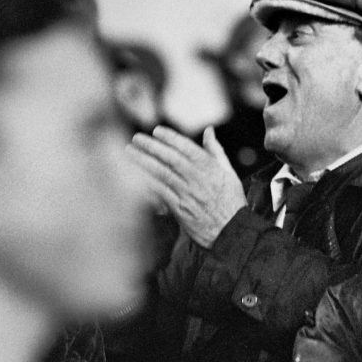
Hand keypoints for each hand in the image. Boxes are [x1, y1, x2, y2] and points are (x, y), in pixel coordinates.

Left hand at [126, 125, 245, 248]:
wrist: (231, 231)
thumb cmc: (231, 201)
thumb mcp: (229, 172)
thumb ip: (216, 150)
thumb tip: (209, 130)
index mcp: (210, 168)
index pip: (187, 147)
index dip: (170, 137)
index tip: (157, 130)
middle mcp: (198, 179)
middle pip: (171, 158)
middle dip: (152, 146)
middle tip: (137, 138)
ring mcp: (187, 194)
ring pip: (162, 174)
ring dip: (144, 161)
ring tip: (130, 153)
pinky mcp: (179, 210)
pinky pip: (160, 193)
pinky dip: (147, 183)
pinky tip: (134, 176)